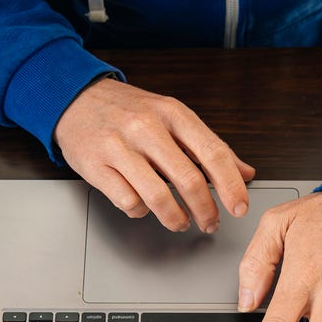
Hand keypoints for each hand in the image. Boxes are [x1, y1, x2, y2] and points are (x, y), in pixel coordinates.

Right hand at [53, 77, 255, 231]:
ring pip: (158, 196)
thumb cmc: (128, 110)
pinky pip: (128, 201)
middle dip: (206, 210)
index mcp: (173, 113)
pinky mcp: (96, 166)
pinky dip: (141, 211)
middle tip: (211, 223)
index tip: (240, 207)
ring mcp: (120, 147)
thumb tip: (246, 172)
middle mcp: (147, 128)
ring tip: (181, 222)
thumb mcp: (172, 116)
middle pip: (189, 180)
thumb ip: (208, 146)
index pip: (213, 153)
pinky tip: (144, 207)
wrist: (76, 98)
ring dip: (176, 218)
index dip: (231, 186)